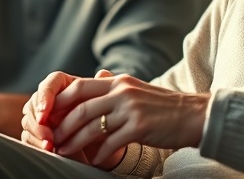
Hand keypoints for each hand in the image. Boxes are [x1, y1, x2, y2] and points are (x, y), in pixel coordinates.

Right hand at [22, 70, 116, 166]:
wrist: (103, 147)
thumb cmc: (103, 123)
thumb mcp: (105, 108)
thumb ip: (104, 89)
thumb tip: (103, 73)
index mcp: (66, 86)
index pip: (51, 82)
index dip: (45, 95)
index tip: (45, 111)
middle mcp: (51, 100)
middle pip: (35, 102)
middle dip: (38, 120)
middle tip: (48, 135)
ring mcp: (42, 118)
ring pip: (29, 121)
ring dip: (37, 134)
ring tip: (50, 147)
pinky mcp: (38, 135)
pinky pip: (29, 137)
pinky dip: (36, 144)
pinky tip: (47, 151)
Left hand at [48, 73, 209, 166]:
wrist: (194, 115)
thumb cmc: (163, 107)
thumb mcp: (136, 91)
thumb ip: (113, 90)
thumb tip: (90, 90)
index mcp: (118, 82)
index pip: (79, 87)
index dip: (59, 102)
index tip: (48, 116)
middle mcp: (122, 92)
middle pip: (81, 107)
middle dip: (62, 125)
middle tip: (51, 139)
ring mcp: (131, 109)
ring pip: (91, 127)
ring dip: (74, 142)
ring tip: (64, 152)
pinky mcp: (140, 127)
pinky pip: (110, 143)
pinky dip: (98, 154)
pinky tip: (94, 161)